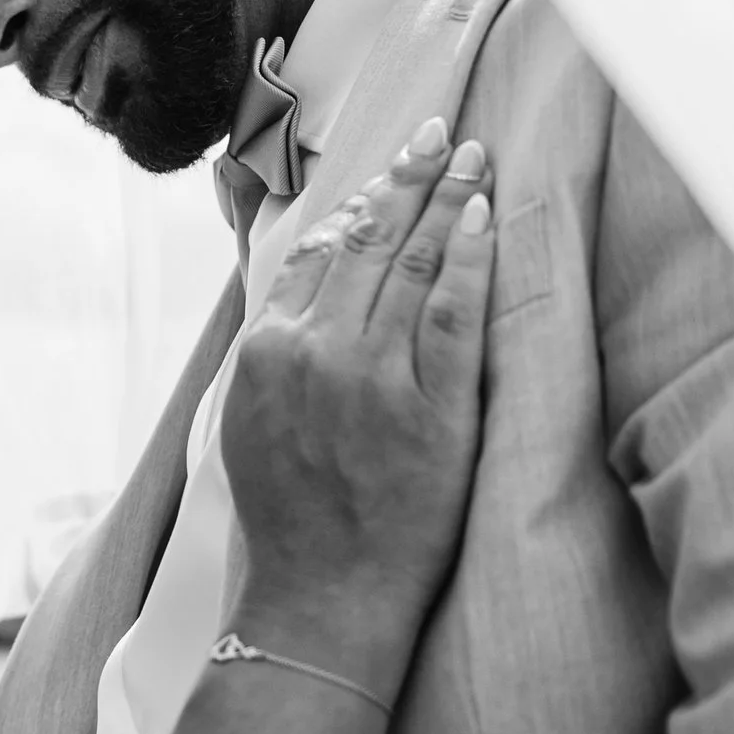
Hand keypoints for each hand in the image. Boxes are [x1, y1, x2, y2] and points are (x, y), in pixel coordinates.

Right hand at [219, 118, 494, 678]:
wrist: (321, 599)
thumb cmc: (288, 518)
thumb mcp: (251, 419)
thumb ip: (273, 346)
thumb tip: (298, 288)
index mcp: (267, 350)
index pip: (317, 252)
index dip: (357, 203)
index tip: (387, 171)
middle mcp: (314, 352)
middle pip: (366, 242)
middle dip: (405, 179)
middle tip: (438, 134)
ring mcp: (373, 377)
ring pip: (410, 264)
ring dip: (443, 200)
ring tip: (471, 158)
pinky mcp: (431, 408)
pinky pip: (453, 313)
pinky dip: (466, 258)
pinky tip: (481, 217)